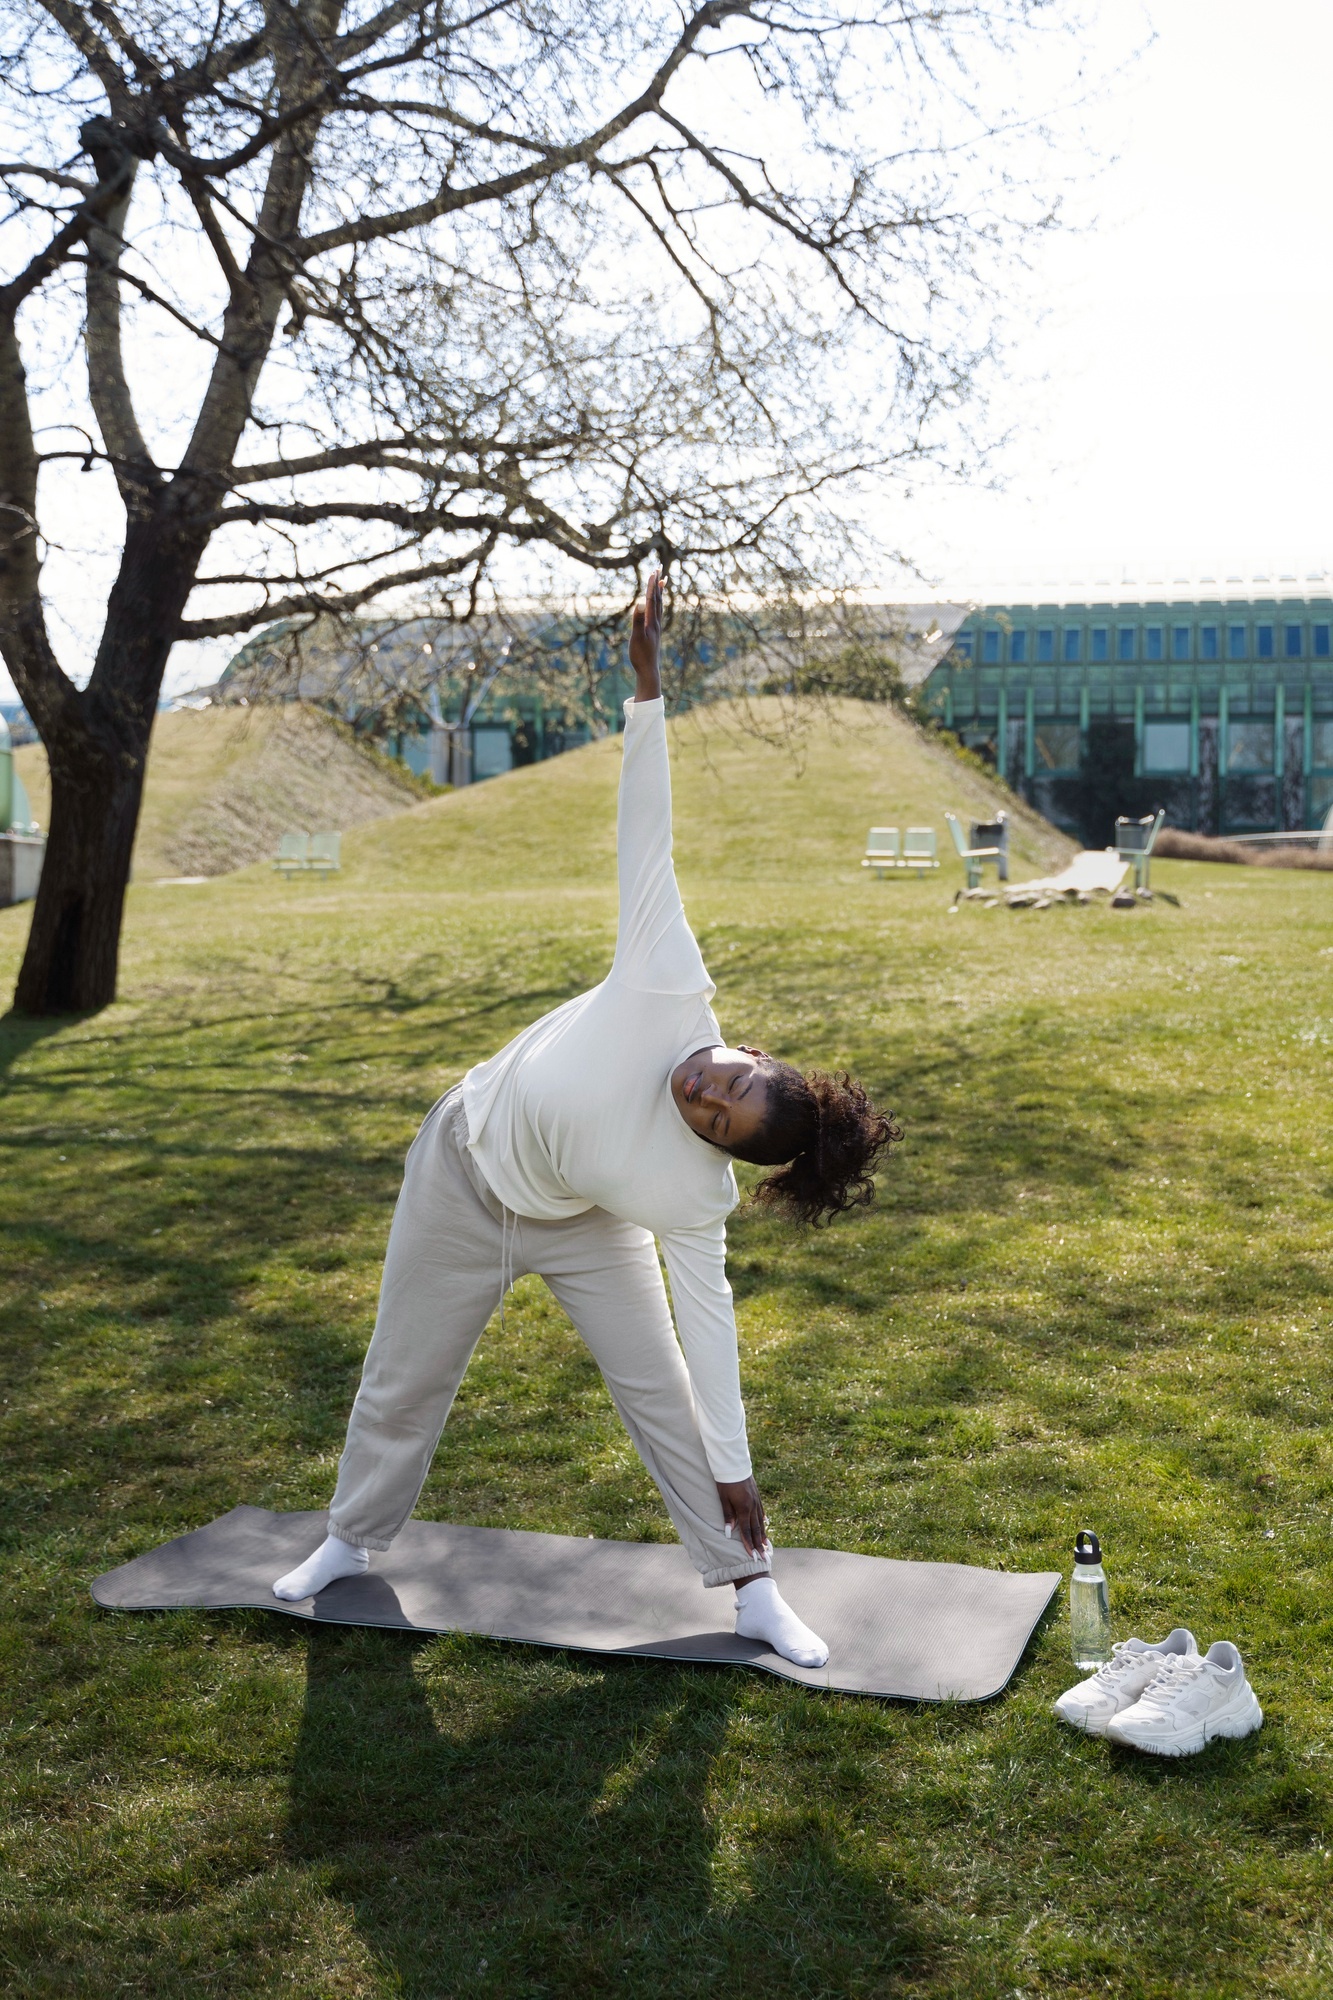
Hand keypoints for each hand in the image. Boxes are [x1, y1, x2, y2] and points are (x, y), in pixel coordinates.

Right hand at [629, 569, 662, 700]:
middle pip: (658, 599)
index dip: (652, 585)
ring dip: (660, 593)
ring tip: (662, 582)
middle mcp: (656, 623)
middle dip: (657, 584)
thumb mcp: (636, 637)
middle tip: (659, 569)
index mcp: (652, 622)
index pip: (652, 599)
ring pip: (659, 606)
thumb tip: (640, 603)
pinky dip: (658, 604)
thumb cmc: (640, 655)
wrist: (648, 670)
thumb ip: (638, 620)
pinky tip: (656, 606)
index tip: (653, 572)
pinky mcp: (655, 633)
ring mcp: (656, 628)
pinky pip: (658, 614)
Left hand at [716, 1476, 767, 1558]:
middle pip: (756, 1529)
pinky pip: (761, 1510)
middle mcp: (753, 1506)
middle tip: (763, 1557)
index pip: (746, 1531)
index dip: (749, 1544)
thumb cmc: (725, 1481)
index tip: (752, 1556)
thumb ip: (727, 1515)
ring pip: (761, 1521)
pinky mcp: (757, 1495)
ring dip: (763, 1534)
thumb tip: (728, 1532)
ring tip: (766, 1545)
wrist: (733, 1463)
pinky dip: (763, 1519)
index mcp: (744, 1508)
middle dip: (759, 1544)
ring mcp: (756, 1500)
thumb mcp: (723, 1498)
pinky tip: (765, 1524)